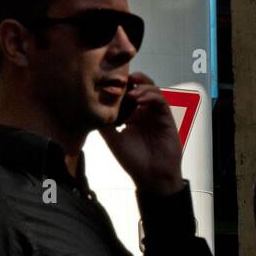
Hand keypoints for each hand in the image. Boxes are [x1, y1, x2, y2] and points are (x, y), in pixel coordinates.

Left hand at [99, 72, 182, 194]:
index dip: (120, 87)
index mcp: (131, 116)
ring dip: (142, 86)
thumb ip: (104, 124)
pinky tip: (139, 99)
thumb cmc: (133, 160)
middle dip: (132, 79)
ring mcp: (156, 114)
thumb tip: (89, 109)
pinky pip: (160, 100)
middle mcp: (144, 112)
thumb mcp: (113, 140)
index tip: (108, 82)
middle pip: (140, 86)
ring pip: (152, 89)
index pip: (126, 94)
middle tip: (121, 78)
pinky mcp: (166, 117)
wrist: (152, 176)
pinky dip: (150, 96)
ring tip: (131, 91)